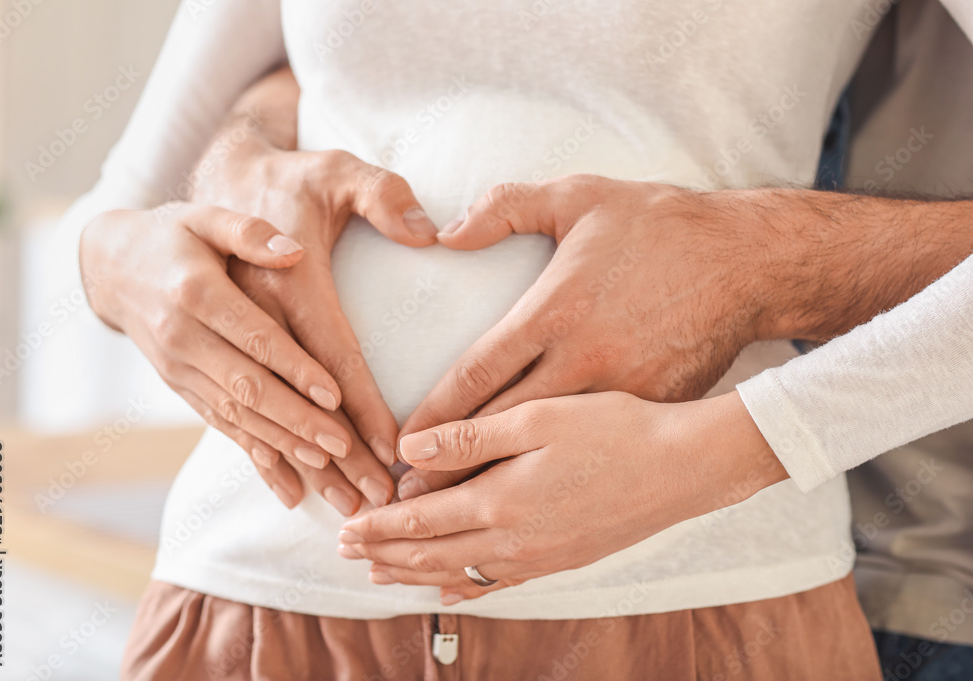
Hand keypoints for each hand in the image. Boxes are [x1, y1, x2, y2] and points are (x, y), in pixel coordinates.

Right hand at [81, 203, 348, 507]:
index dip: (295, 368)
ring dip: (282, 445)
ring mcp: (180, 369)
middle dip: (298, 421)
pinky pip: (221, 426)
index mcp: (197, 293)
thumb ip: (249, 232)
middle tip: (345, 447)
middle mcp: (184, 338)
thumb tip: (293, 253)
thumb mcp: (207, 217)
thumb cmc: (174, 234)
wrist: (112, 266)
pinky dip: (256, 454)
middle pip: (248, 387)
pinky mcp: (181, 387)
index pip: (255, 337)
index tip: (335, 395)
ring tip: (328, 466)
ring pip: (236, 416)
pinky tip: (288, 482)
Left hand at [339, 391, 786, 602]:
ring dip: (414, 575)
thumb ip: (469, 437)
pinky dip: (464, 589)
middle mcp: (514, 540)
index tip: (346, 527)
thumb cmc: (615, 430)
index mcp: (501, 500)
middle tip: (347, 554)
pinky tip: (451, 593)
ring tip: (382, 576)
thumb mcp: (537, 417)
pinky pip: (499, 585)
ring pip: (458, 574)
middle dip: (385, 554)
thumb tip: (408, 451)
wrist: (684, 468)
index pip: (420, 521)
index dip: (379, 525)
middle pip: (431, 554)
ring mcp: (539, 557)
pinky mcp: (562, 560)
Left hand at [396, 176, 766, 498]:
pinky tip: (527, 500)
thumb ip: (504, 208)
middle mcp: (584, 359)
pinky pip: (595, 449)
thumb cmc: (660, 224)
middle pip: (501, 426)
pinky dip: (556, 478)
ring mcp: (621, 391)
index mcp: (556, 310)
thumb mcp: (578, 196)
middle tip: (409, 495)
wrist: (749, 262)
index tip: (402, 446)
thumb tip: (445, 234)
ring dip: (496, 483)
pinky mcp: (652, 406)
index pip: (477, 372)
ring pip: (547, 451)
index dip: (433, 415)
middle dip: (452, 465)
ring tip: (453, 516)